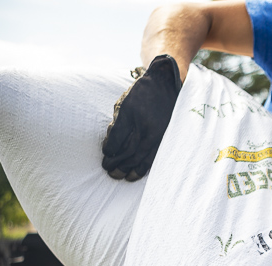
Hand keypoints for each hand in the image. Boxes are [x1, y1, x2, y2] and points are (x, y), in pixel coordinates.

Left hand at [101, 55, 181, 181]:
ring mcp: (157, 134)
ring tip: (122, 176)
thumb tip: (110, 145)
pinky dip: (144, 167)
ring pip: (142, 159)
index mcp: (132, 116)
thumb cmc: (142, 93)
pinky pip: (154, 157)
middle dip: (117, 164)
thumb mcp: (124, 103)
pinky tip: (136, 173)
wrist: (166, 84)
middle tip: (108, 170)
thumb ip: (117, 123)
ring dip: (130, 170)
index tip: (105, 154)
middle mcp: (145, 127)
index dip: (109, 150)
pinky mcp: (165, 138)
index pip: (117, 140)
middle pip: (129, 153)